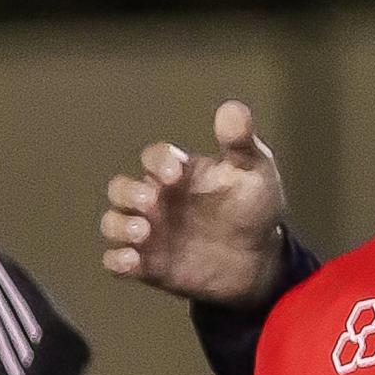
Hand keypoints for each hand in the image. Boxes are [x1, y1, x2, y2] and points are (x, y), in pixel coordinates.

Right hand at [102, 102, 289, 306]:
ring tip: (143, 232)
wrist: (261, 259)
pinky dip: (118, 260)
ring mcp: (150, 233)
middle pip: (120, 188)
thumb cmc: (253, 208)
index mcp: (178, 173)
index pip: (154, 158)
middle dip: (128, 193)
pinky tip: (133, 261)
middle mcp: (157, 200)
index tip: (175, 173)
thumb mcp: (254, 171)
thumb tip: (233, 109)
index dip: (158, 162)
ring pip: (112, 223)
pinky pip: (118, 262)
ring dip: (119, 225)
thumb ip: (240, 142)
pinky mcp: (149, 265)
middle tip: (151, 202)